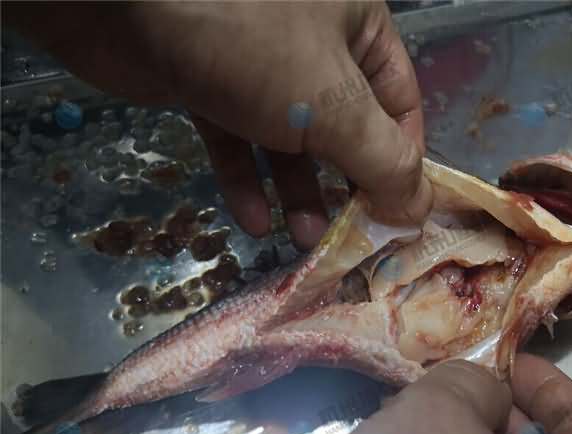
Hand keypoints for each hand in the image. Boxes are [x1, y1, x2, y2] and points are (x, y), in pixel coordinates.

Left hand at [7, 2, 431, 249]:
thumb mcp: (332, 103)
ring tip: (305, 242)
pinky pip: (239, 138)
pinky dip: (246, 179)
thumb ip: (382, 160)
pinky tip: (253, 222)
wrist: (120, 3)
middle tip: (348, 241)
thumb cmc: (250, 43)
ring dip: (297, 193)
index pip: (399, 104)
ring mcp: (256, 64)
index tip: (396, 218)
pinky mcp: (208, 84)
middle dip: (346, 185)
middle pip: (344, 126)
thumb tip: (422, 209)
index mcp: (357, 26)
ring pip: (289, 139)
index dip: (402, 162)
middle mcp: (312, 41)